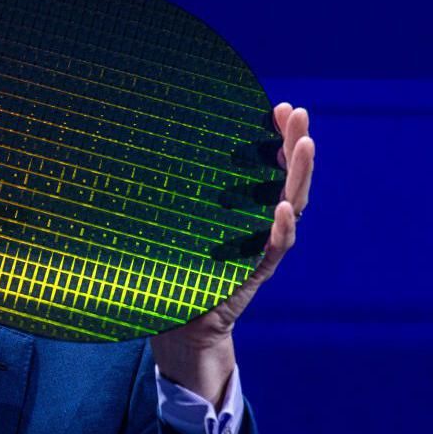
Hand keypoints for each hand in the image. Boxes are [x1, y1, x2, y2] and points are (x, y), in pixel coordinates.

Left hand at [150, 102, 315, 405]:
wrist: (180, 325)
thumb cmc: (172, 272)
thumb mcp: (170, 228)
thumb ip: (166, 201)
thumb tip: (128, 156)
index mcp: (241, 210)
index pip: (265, 167)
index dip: (274, 138)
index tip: (278, 107)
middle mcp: (256, 225)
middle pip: (285, 178)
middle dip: (294, 143)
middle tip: (298, 112)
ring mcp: (259, 248)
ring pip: (290, 206)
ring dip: (298, 175)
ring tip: (304, 144)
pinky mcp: (254, 274)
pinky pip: (273, 249)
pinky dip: (281, 229)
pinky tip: (284, 207)